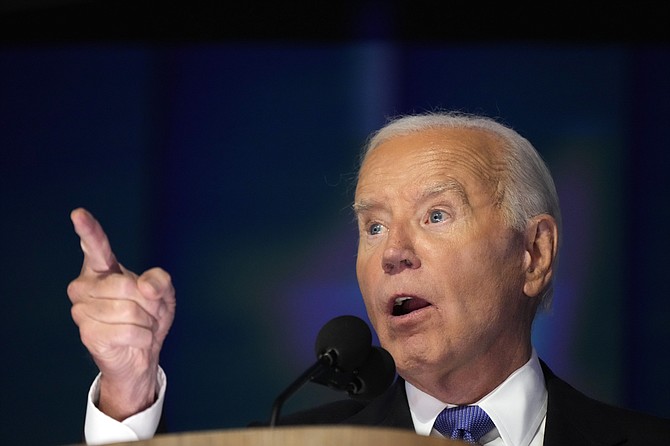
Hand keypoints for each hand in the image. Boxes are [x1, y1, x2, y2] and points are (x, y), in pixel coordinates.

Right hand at [67, 208, 175, 419]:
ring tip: (141, 326)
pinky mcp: (87, 334)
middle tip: (147, 312)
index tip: (78, 214)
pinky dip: (142, 338)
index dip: (88, 230)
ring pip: (130, 311)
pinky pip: (129, 331)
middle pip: (127, 285)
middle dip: (149, 302)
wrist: (142, 353)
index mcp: (101, 269)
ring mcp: (82, 310)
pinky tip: (135, 340)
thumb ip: (160, 280)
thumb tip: (145, 287)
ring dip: (147, 322)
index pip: (95, 245)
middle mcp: (85, 286)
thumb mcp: (163, 294)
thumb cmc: (148, 317)